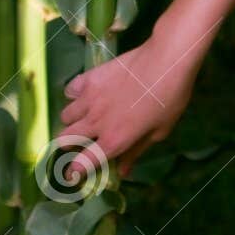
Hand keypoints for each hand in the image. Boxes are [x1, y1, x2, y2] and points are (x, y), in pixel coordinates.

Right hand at [52, 33, 204, 184]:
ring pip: (65, 116)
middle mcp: (95, 123)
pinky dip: (74, 95)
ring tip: (85, 116)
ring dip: (72, 121)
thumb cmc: (170, 98)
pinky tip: (86, 93)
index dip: (74, 172)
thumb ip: (136, 151)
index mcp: (113, 140)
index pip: (82, 163)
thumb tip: (122, 171)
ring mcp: (89, 99)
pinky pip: (69, 91)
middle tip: (80, 142)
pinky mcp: (89, 78)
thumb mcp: (159, 131)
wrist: (167, 60)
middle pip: (64, 140)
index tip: (72, 173)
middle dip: (68, 145)